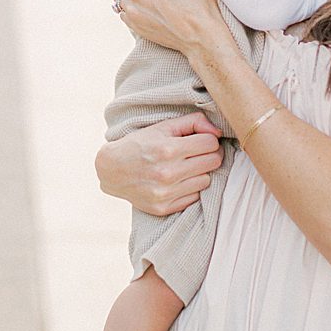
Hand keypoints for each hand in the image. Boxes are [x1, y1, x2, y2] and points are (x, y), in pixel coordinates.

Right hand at [95, 113, 225, 214]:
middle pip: (213, 162)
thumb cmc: (140, 144)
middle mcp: (168, 173)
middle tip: (198, 152)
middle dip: (209, 154)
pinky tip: (179, 180)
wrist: (112, 170)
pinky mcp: (164, 208)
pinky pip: (195, 197)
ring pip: (206, 181)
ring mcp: (166, 193)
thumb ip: (193, 122)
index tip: (201, 140)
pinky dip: (191, 188)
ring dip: (200, 172)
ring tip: (186, 166)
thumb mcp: (163, 126)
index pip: (211, 143)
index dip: (209, 139)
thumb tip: (218, 132)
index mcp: (168, 149)